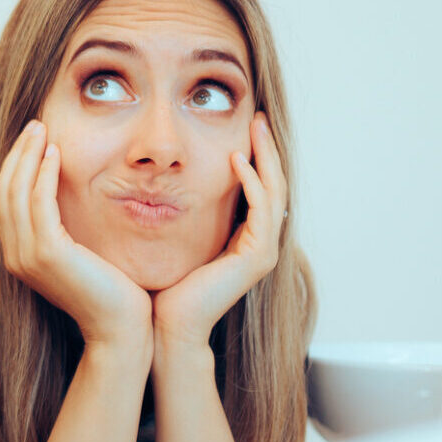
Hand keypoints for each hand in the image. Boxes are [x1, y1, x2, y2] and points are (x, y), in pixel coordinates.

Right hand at [0, 120, 153, 360]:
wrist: (121, 327)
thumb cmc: (111, 290)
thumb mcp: (80, 253)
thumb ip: (65, 228)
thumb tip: (66, 195)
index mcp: (19, 255)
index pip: (3, 200)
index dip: (14, 166)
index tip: (33, 139)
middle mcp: (15, 256)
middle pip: (2, 191)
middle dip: (17, 153)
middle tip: (35, 124)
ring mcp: (27, 256)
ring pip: (16, 192)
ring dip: (28, 156)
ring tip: (43, 130)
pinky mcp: (48, 254)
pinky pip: (38, 203)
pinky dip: (43, 174)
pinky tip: (56, 155)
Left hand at [151, 112, 287, 362]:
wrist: (167, 323)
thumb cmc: (168, 283)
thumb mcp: (181, 236)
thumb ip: (190, 211)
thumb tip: (174, 180)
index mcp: (247, 239)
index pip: (261, 188)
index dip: (258, 157)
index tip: (248, 127)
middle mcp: (261, 244)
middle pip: (275, 185)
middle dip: (268, 150)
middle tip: (259, 118)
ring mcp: (263, 252)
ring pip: (274, 194)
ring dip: (265, 158)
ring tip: (254, 129)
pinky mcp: (256, 258)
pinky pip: (261, 211)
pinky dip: (250, 183)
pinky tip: (236, 161)